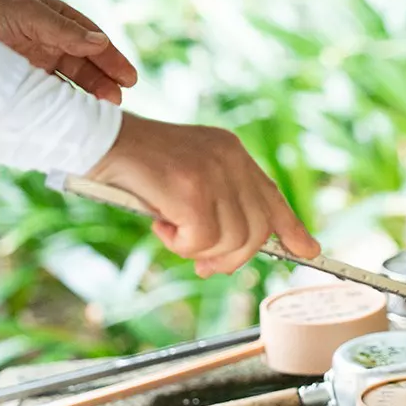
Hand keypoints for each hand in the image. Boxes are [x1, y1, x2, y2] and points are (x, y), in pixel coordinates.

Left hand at [0, 0, 136, 104]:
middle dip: (106, 79)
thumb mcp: (27, 13)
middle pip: (86, 62)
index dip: (111, 58)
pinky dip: (66, 105)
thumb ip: (63, 29)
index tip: (128, 78)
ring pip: (72, 81)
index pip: (90, 39)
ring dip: (91, 94)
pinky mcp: (26, 82)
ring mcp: (38, 62)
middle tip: (121, 97)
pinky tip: (79, 115)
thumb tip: (101, 43)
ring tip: (106, 109)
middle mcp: (50, 40)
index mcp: (54, 18)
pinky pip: (52, 94)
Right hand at [89, 114, 319, 275]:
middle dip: (232, 258)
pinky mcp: (193, 190)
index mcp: (231, 151)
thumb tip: (223, 256)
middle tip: (203, 265)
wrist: (97, 140)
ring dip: (200, 251)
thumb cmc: (134, 165)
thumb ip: (212, 206)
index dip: (291, 229)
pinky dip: (180, 245)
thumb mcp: (184, 179)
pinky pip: (203, 242)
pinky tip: (160, 225)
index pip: (271, 197)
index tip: (308, 251)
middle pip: (256, 231)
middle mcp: (230, 158)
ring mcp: (213, 173)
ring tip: (171, 232)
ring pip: (233, 241)